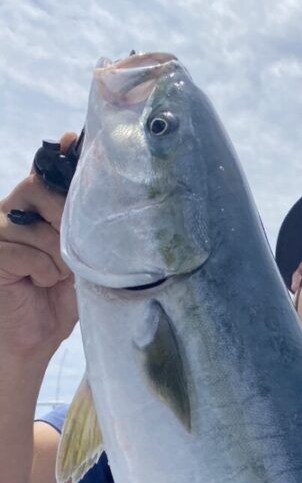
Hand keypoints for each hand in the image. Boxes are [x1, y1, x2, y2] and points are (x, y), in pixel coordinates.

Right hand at [0, 132, 78, 359]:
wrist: (35, 340)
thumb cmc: (59, 301)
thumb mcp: (84, 263)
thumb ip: (90, 235)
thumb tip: (108, 207)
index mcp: (37, 208)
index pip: (47, 172)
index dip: (62, 158)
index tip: (75, 142)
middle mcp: (13, 210)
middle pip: (42, 189)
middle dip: (67, 224)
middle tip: (69, 258)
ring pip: (40, 227)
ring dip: (57, 260)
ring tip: (51, 278)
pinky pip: (28, 252)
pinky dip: (41, 273)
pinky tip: (34, 284)